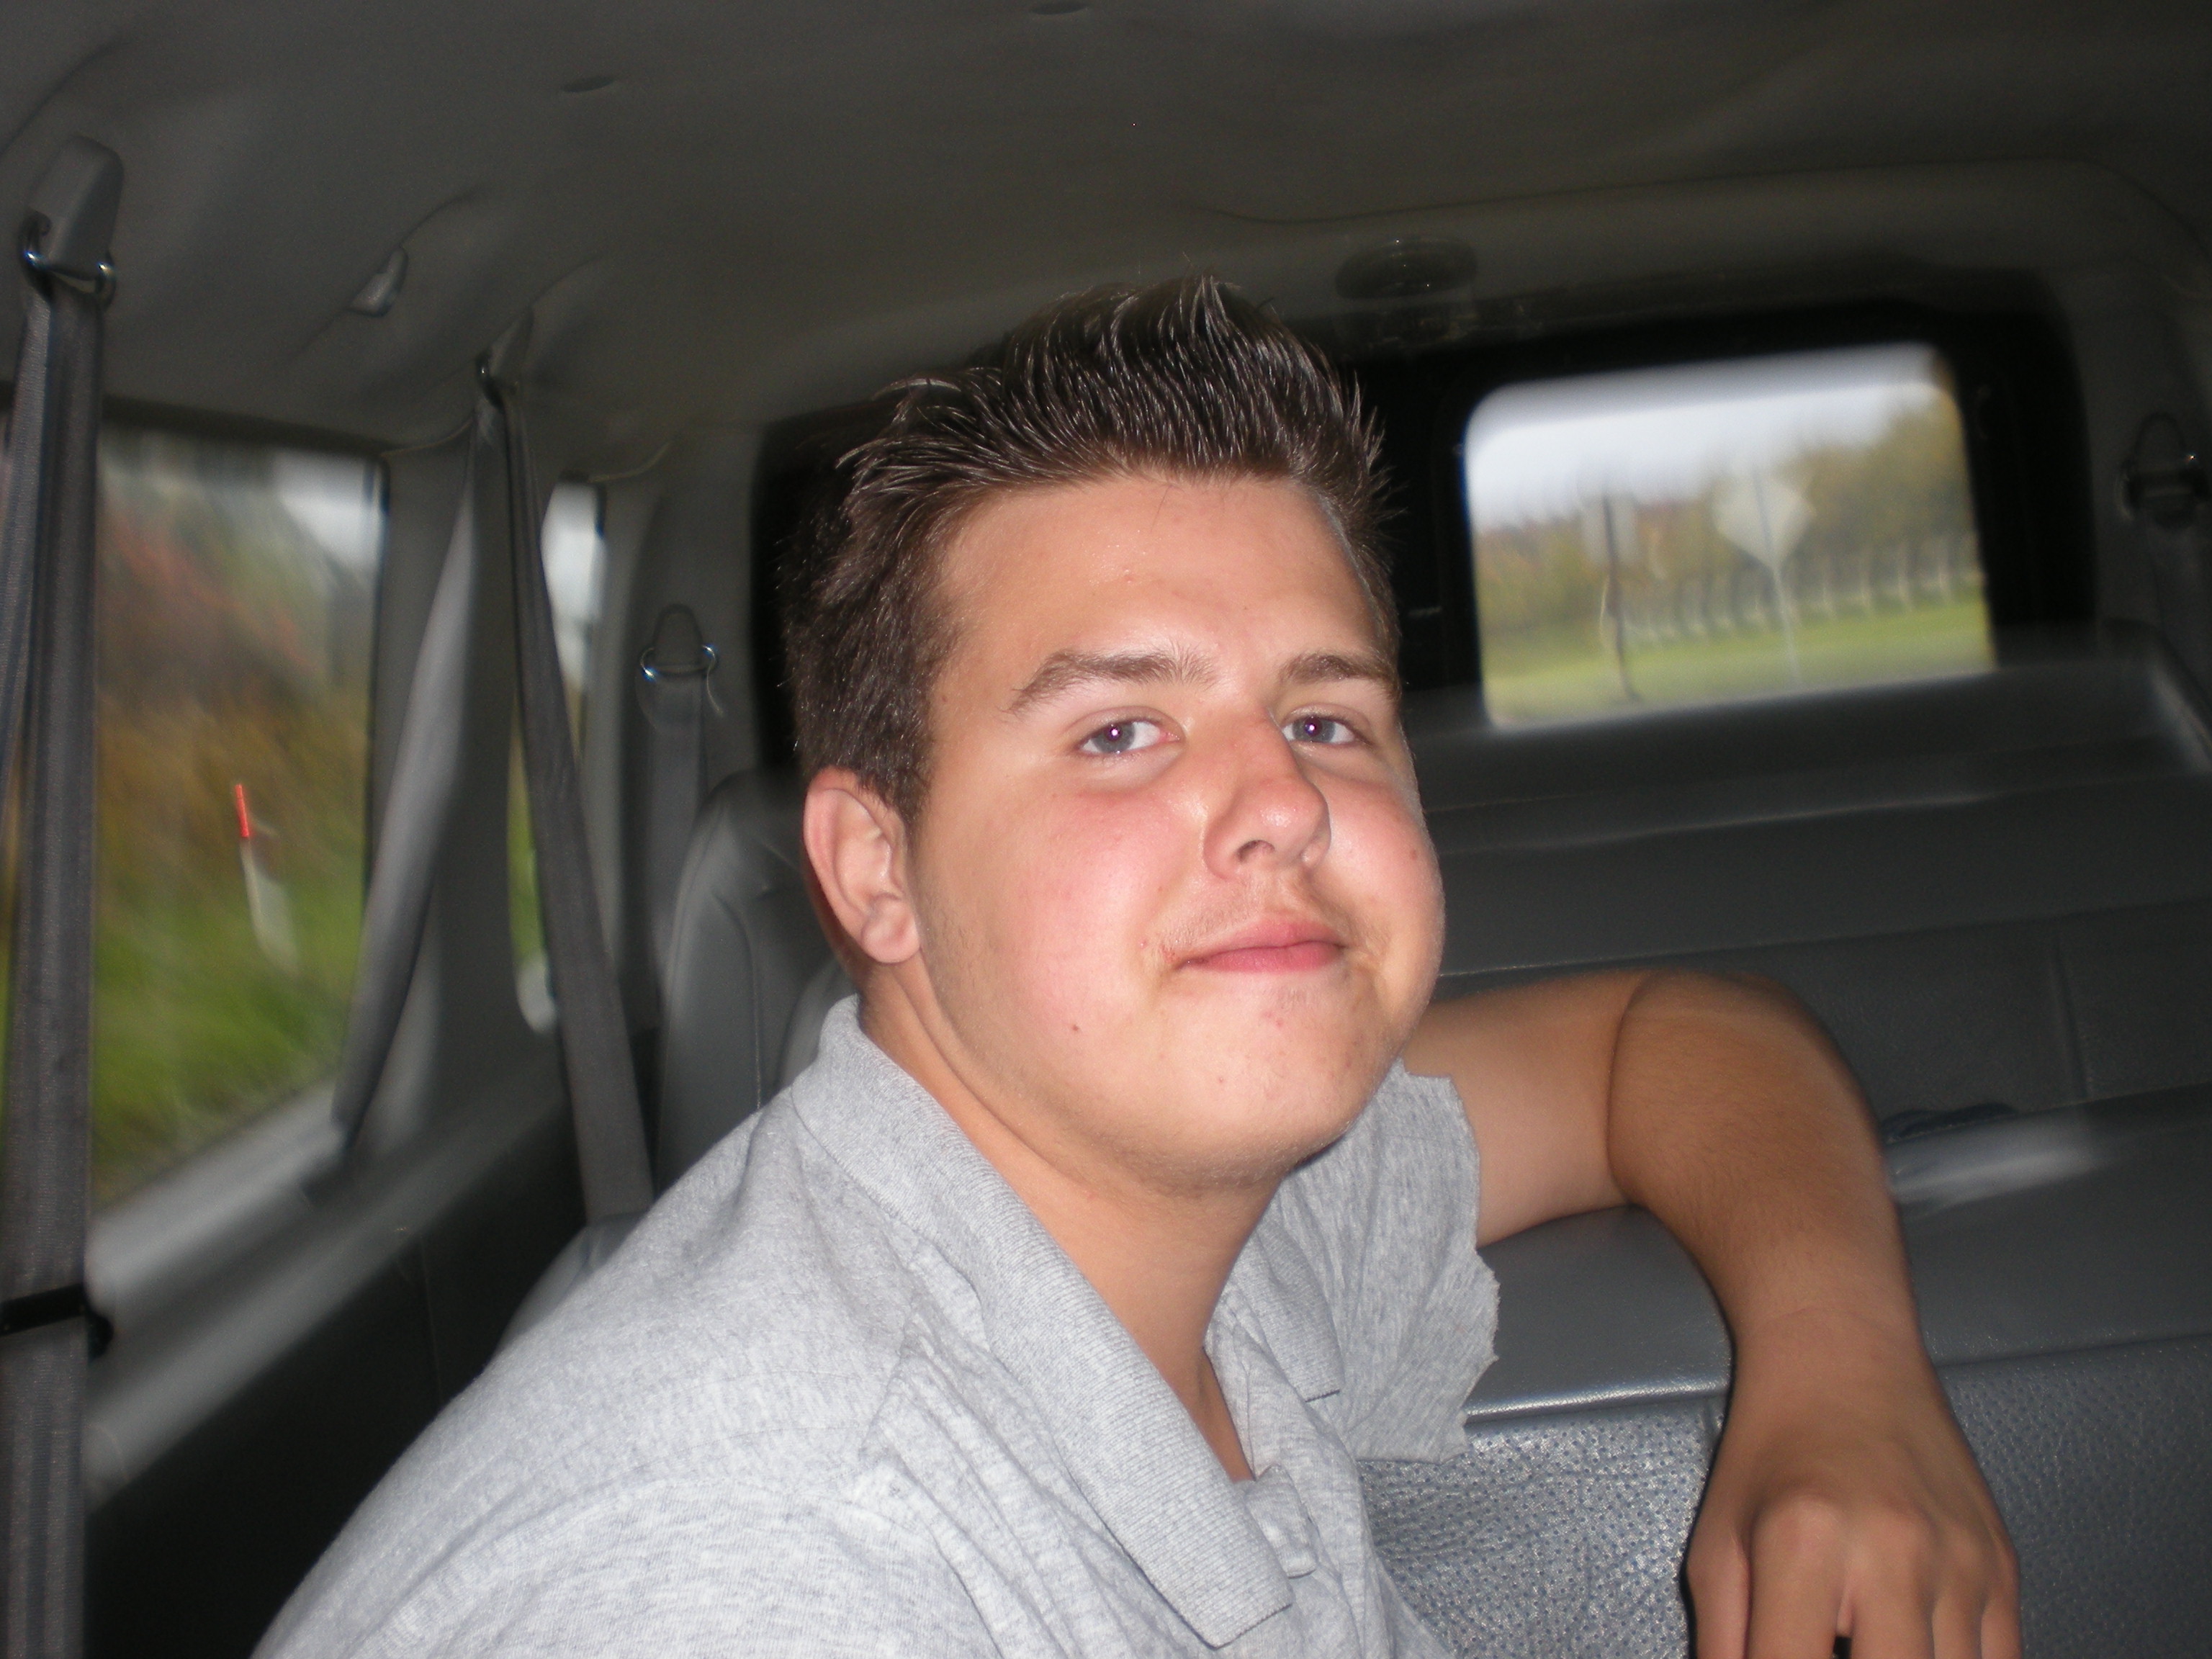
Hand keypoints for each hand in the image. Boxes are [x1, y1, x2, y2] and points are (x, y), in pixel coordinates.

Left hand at [1684, 1308, 2019, 1658]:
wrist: (1843, 1356)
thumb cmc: (1770, 1450)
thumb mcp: (1717, 1544)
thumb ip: (1722, 1645)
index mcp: (1801, 1546)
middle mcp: (1892, 1554)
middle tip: (1825, 1647)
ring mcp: (1960, 1563)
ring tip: (1866, 1635)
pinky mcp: (2004, 1568)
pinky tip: (1912, 1643)